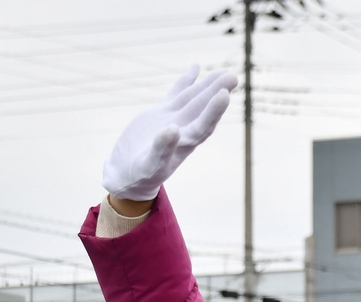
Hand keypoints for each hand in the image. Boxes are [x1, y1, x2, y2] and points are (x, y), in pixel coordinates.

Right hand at [102, 65, 237, 201]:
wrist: (127, 174)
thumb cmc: (140, 175)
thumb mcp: (150, 165)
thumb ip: (162, 148)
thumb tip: (173, 130)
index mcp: (184, 144)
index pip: (203, 125)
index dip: (214, 110)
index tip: (224, 94)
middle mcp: (183, 130)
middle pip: (202, 108)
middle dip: (216, 92)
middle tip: (232, 76)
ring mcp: (173, 119)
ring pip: (193, 98)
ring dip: (208, 85)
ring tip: (223, 71)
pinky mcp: (161, 113)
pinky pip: (176, 94)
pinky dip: (186, 81)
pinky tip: (196, 67)